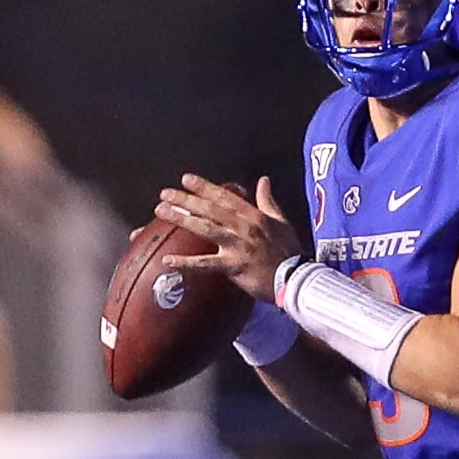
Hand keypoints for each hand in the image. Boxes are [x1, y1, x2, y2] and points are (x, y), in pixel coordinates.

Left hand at [156, 175, 301, 302]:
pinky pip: (206, 264)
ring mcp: (238, 246)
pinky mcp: (234, 267)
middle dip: (186, 199)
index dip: (205, 187)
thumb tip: (264, 180)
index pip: (226, 197)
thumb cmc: (290, 252)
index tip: (186, 179)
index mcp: (254, 216)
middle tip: (165, 194)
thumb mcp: (282, 221)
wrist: (297, 279)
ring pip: (205, 228)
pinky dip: (186, 263)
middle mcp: (244, 227)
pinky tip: (168, 261)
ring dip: (182, 218)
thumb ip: (268, 201)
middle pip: (210, 210)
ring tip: (161, 211)